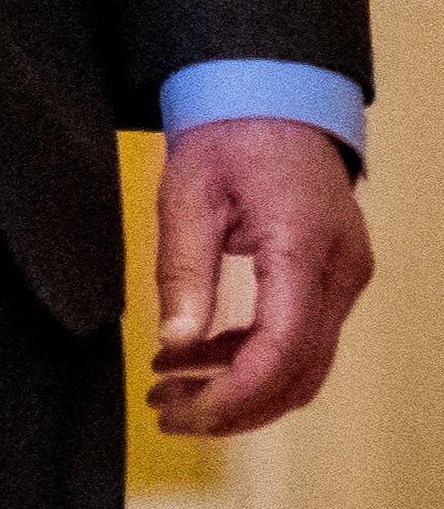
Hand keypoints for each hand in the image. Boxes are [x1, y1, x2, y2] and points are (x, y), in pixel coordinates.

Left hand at [149, 115, 371, 436]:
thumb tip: (176, 341)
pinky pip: (300, 338)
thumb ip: (184, 271)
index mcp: (304, 249)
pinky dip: (250, 359)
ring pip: (304, 364)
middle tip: (166, 413)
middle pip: (300, 372)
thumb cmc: (229, 135)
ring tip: (169, 390)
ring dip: (241, 389)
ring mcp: (342, 277)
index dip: (235, 395)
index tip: (183, 411)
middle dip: (234, 407)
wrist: (273, 95)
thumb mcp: (188, 195)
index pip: (283, 349)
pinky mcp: (330, 277)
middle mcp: (339, 272)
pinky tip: (194, 358)